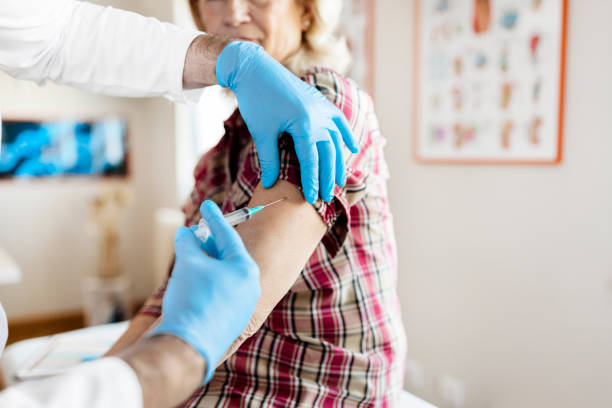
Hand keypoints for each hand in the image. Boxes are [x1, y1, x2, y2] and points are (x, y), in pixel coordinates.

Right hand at [150, 201, 260, 381]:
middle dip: (208, 244)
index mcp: (246, 269)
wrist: (187, 346)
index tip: (207, 205)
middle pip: (227, 256)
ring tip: (189, 258)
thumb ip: (189, 243)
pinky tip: (191, 282)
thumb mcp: (188, 263)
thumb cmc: (192, 299)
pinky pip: (220, 294)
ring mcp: (243, 306)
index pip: (228, 236)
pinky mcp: (231, 321)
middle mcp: (250, 286)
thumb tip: (187, 233)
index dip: (214, 218)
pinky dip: (206, 283)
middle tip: (194, 234)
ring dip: (206, 264)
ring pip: (223, 276)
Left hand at [216, 41, 358, 203]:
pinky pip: (339, 121)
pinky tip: (353, 148)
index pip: (311, 161)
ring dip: (337, 161)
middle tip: (326, 196)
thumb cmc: (256, 100)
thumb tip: (270, 184)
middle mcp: (319, 116)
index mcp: (305, 124)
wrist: (254, 68)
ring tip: (338, 180)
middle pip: (328, 153)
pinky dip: (346, 134)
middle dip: (327, 177)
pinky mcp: (320, 101)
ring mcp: (322, 107)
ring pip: (335, 140)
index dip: (311, 181)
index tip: (311, 199)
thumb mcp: (262, 132)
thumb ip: (269, 159)